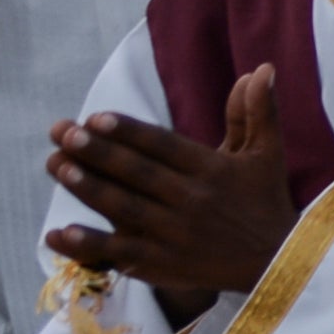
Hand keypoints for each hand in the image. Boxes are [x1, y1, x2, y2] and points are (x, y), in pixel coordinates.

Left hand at [45, 69, 296, 306]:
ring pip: (123, 208)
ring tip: (56, 165)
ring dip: (87, 187)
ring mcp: (173, 235)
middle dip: (97, 152)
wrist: (276, 262)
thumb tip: (261, 68)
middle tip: (63, 133)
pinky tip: (57, 234)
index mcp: (212, 171)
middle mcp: (191, 201)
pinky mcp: (161, 266)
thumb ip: (258, 110)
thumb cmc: (265, 200)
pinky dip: (88, 245)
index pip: (163, 146)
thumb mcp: (267, 152)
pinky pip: (119, 253)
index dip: (129, 132)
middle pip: (137, 173)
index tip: (95, 117)